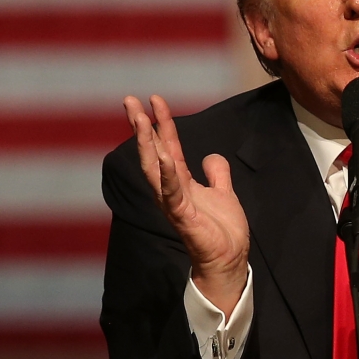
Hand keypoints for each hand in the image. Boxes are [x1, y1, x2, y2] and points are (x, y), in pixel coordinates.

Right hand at [124, 94, 249, 316]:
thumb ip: (216, 173)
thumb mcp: (223, 192)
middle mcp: (171, 190)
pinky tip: (163, 156)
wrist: (229, 259)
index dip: (161, 122)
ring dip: (146, 142)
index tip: (154, 99)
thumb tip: (210, 155)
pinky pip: (171, 192)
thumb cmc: (222, 231)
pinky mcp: (182, 216)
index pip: (167, 146)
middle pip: (152, 152)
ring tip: (139, 118)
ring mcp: (174, 203)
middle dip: (141, 126)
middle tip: (130, 100)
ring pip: (155, 168)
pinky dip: (166, 174)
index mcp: (181, 183)